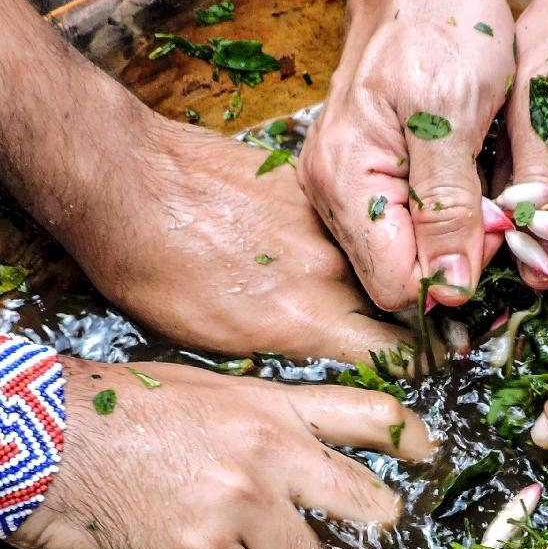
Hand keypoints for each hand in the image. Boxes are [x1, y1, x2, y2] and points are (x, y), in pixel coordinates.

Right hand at [10, 360, 432, 548]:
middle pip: (364, 500)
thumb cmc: (105, 408)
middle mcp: (271, 452)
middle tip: (367, 540)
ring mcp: (242, 503)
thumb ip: (253, 418)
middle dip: (374, 526)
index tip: (431, 454)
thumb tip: (283, 447)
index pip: (371, 415)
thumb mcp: (197, 389)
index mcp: (271, 403)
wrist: (40, 434)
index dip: (413, 438)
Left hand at [49, 117, 416, 362]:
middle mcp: (327, 273)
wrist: (125, 183)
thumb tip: (311, 356)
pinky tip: (312, 241)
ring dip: (374, 273)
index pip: (395, 356)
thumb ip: (277, 350)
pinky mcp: (305, 185)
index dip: (414, 364)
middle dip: (407, 317)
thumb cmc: (147, 271)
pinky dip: (340, 235)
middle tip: (411, 324)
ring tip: (369, 281)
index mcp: (305, 324)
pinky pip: (340, 220)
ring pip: (372, 259)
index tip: (422, 366)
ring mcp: (320, 223)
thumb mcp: (209, 343)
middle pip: (395, 305)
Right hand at [298, 0, 513, 310]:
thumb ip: (448, 207)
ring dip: (453, 238)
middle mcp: (331, 192)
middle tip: (499, 212)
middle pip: (397, 275)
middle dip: (455, 259)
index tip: (498, 234)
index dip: (456, 276)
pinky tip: (466, 182)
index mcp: (345, 181)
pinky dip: (444, 216)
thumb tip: (450, 290)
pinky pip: (404, 223)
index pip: (397, 286)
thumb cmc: (442, 27)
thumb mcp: (454, 117)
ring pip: (404, 254)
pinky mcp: (364, 173)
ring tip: (485, 190)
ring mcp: (343, 183)